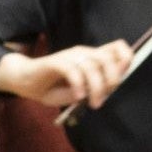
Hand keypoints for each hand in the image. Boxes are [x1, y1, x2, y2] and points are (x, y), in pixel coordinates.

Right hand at [0, 39, 131, 107]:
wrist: (25, 82)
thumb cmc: (55, 87)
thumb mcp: (82, 90)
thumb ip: (98, 86)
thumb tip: (111, 86)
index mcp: (93, 58)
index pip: (118, 48)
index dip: (126, 59)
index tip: (123, 78)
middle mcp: (84, 53)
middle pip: (108, 58)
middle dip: (112, 80)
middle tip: (103, 99)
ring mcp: (70, 56)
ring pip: (92, 66)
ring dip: (96, 88)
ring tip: (93, 103)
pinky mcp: (55, 62)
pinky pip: (72, 70)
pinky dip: (79, 84)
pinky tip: (77, 96)